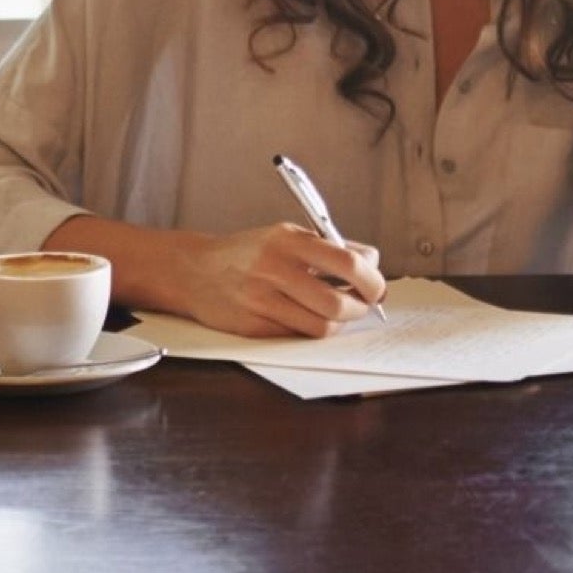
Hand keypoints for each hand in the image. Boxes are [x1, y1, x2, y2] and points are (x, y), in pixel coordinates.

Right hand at [180, 223, 387, 338]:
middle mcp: (274, 268)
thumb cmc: (249, 252)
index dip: (371, 280)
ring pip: (321, 326)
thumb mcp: (287, 236)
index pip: (347, 263)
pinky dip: (312, 331)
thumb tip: (372, 261)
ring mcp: (261, 300)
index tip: (377, 287)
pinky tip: (310, 320)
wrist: (195, 271)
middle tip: (362, 306)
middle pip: (337, 302)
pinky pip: (298, 336)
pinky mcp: (252, 326)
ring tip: (338, 314)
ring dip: (338, 324)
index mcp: (288, 240)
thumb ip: (329, 247)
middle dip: (359, 308)